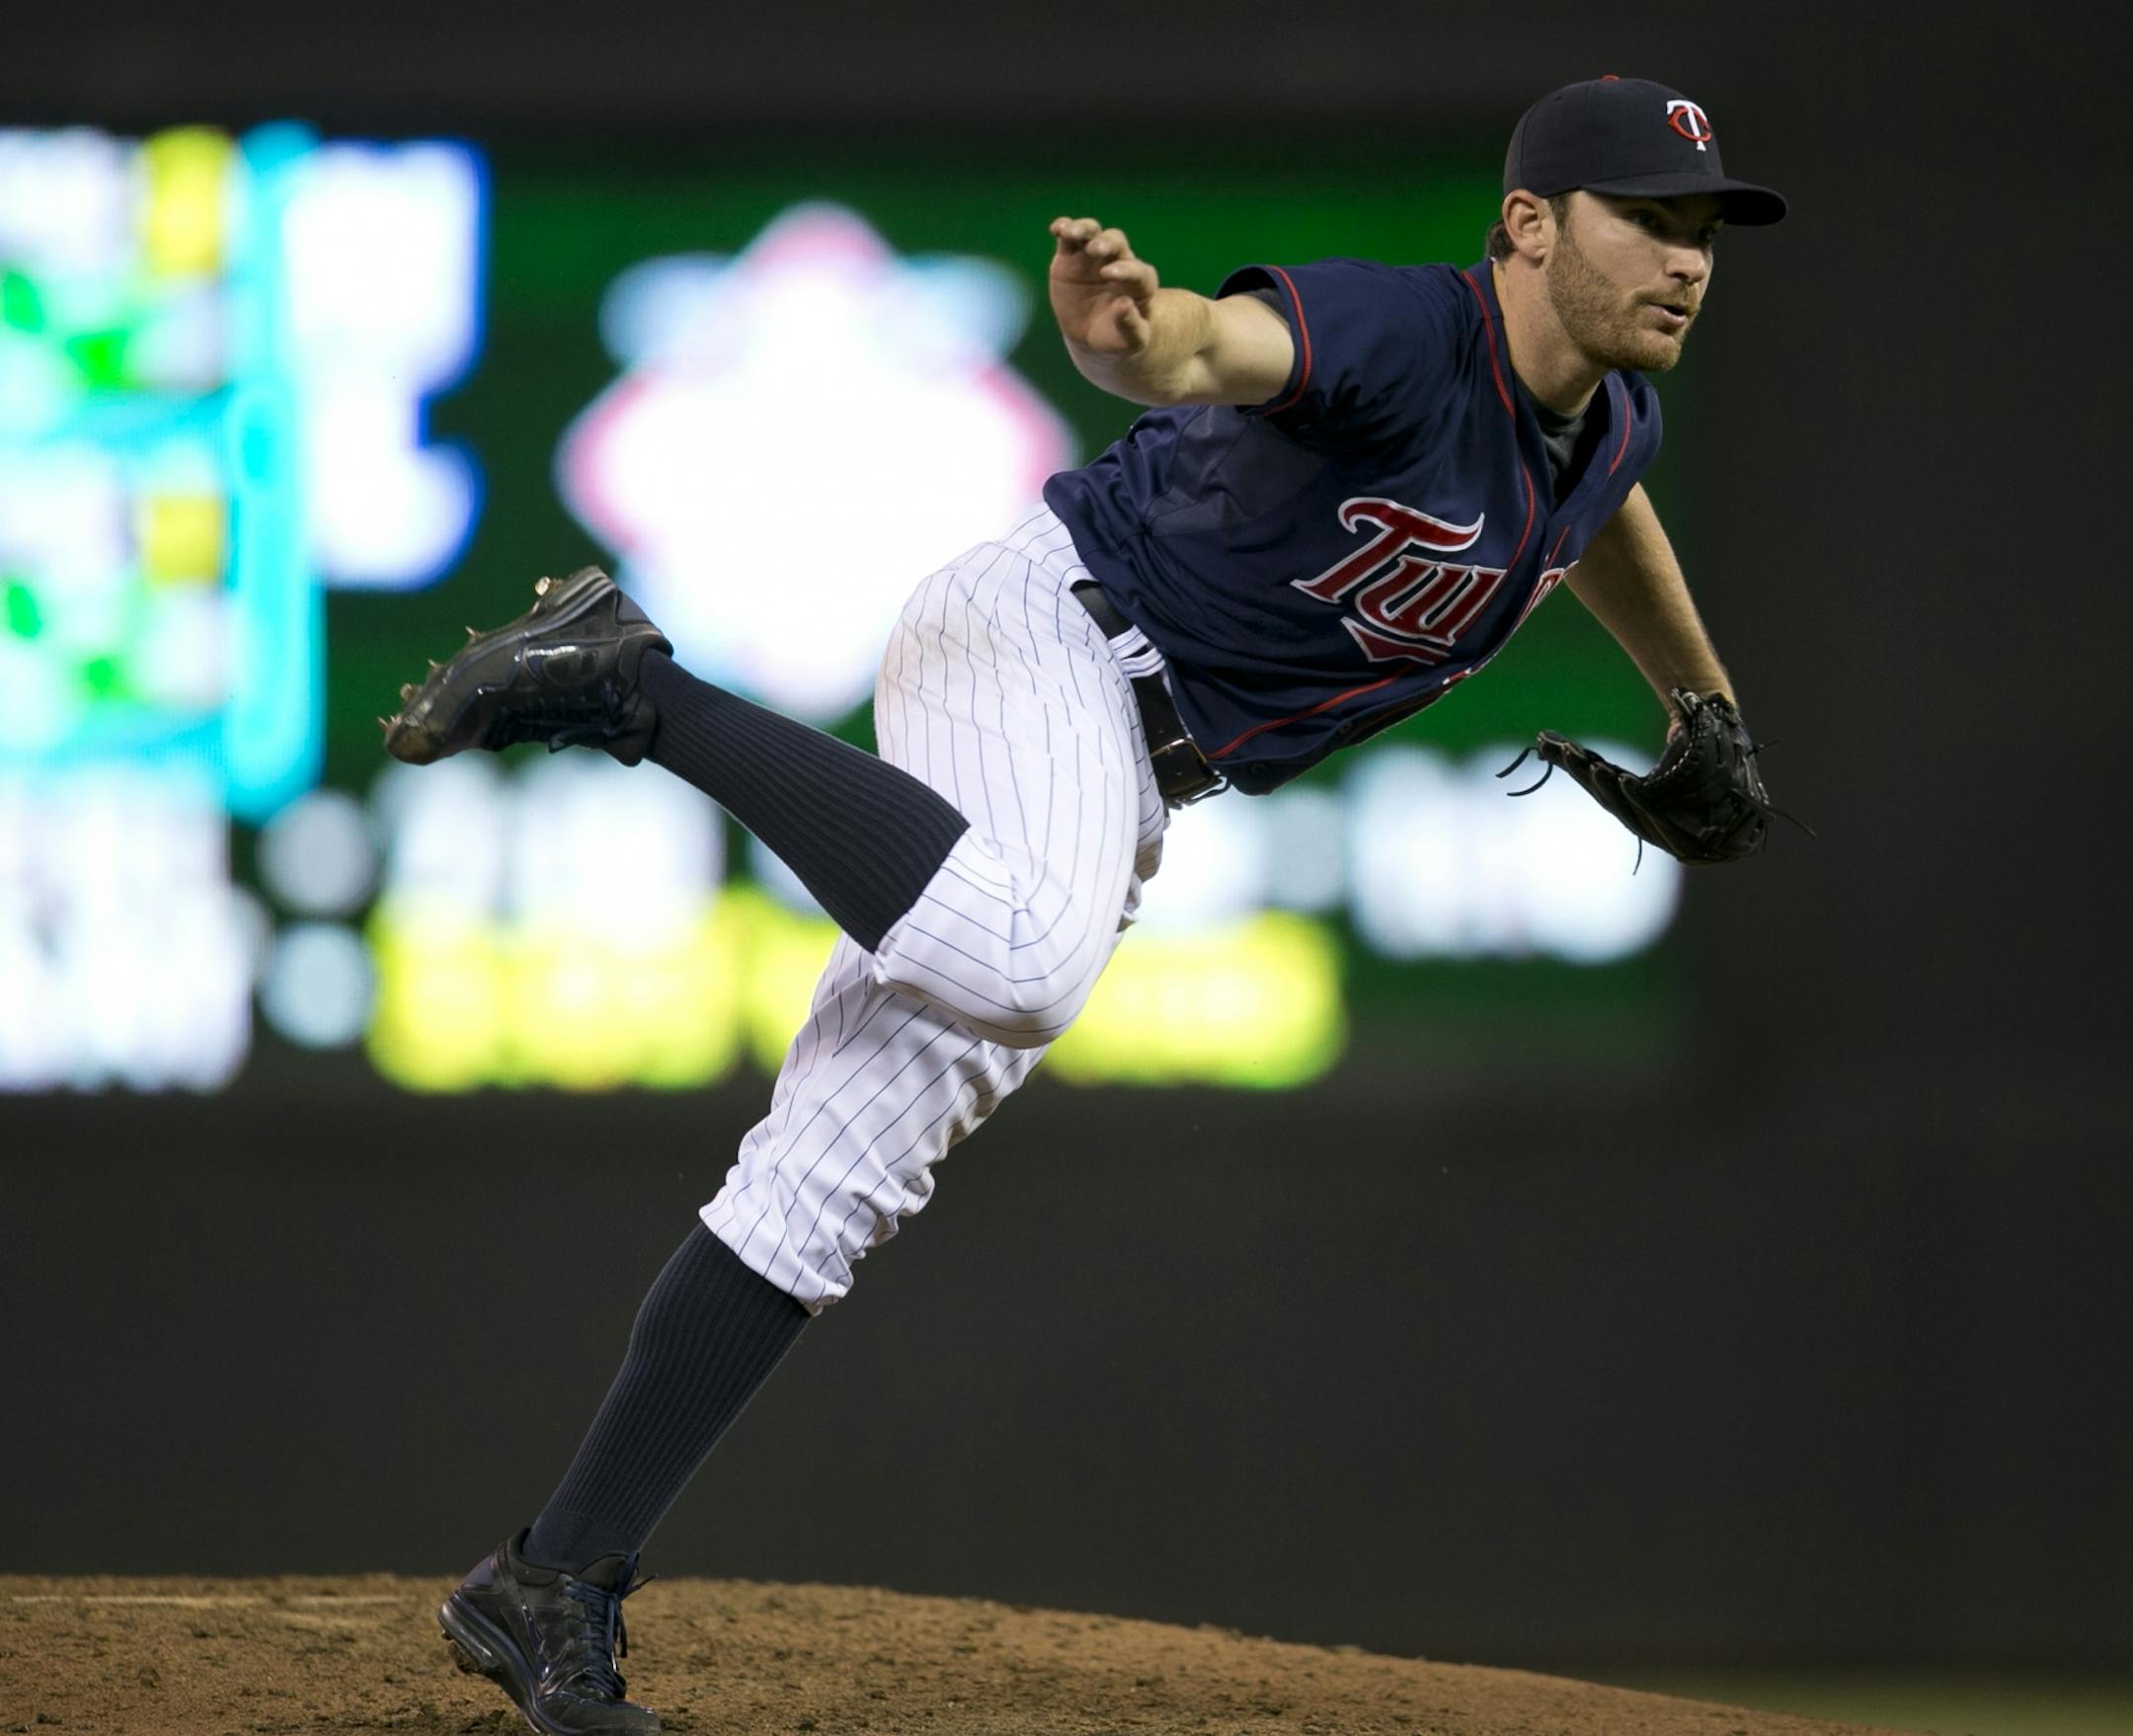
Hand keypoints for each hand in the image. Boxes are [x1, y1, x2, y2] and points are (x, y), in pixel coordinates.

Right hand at [1048, 216, 1160, 355]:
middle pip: (1117, 243)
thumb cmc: (1117, 337)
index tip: (1109, 275)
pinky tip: (1057, 229)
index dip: (1125, 270)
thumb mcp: (1129, 340)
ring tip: (1071, 233)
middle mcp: (1118, 262)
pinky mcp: (1071, 257)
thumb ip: (1130, 325)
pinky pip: (1069, 238)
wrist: (1092, 334)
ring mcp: (1093, 257)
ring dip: (1084, 229)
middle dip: (1107, 243)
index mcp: (1139, 283)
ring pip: (1093, 233)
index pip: (1138, 271)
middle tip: (1096, 250)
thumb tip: (1124, 304)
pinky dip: (1064, 228)